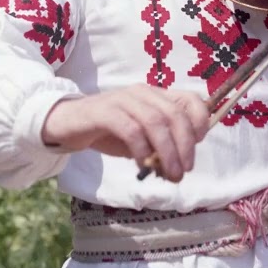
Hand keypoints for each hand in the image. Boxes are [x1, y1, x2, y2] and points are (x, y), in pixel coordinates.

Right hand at [41, 85, 209, 181]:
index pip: (190, 99)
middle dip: (185, 145)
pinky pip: (131, 130)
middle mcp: (143, 93)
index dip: (200, 121)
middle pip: (175, 114)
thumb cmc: (109, 132)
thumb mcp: (142, 138)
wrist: (68, 123)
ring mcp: (123, 99)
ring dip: (167, 151)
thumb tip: (179, 168)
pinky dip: (142, 149)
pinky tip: (143, 165)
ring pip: (155, 122)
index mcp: (156, 95)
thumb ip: (160, 147)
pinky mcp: (105, 111)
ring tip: (170, 174)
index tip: (198, 145)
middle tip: (185, 170)